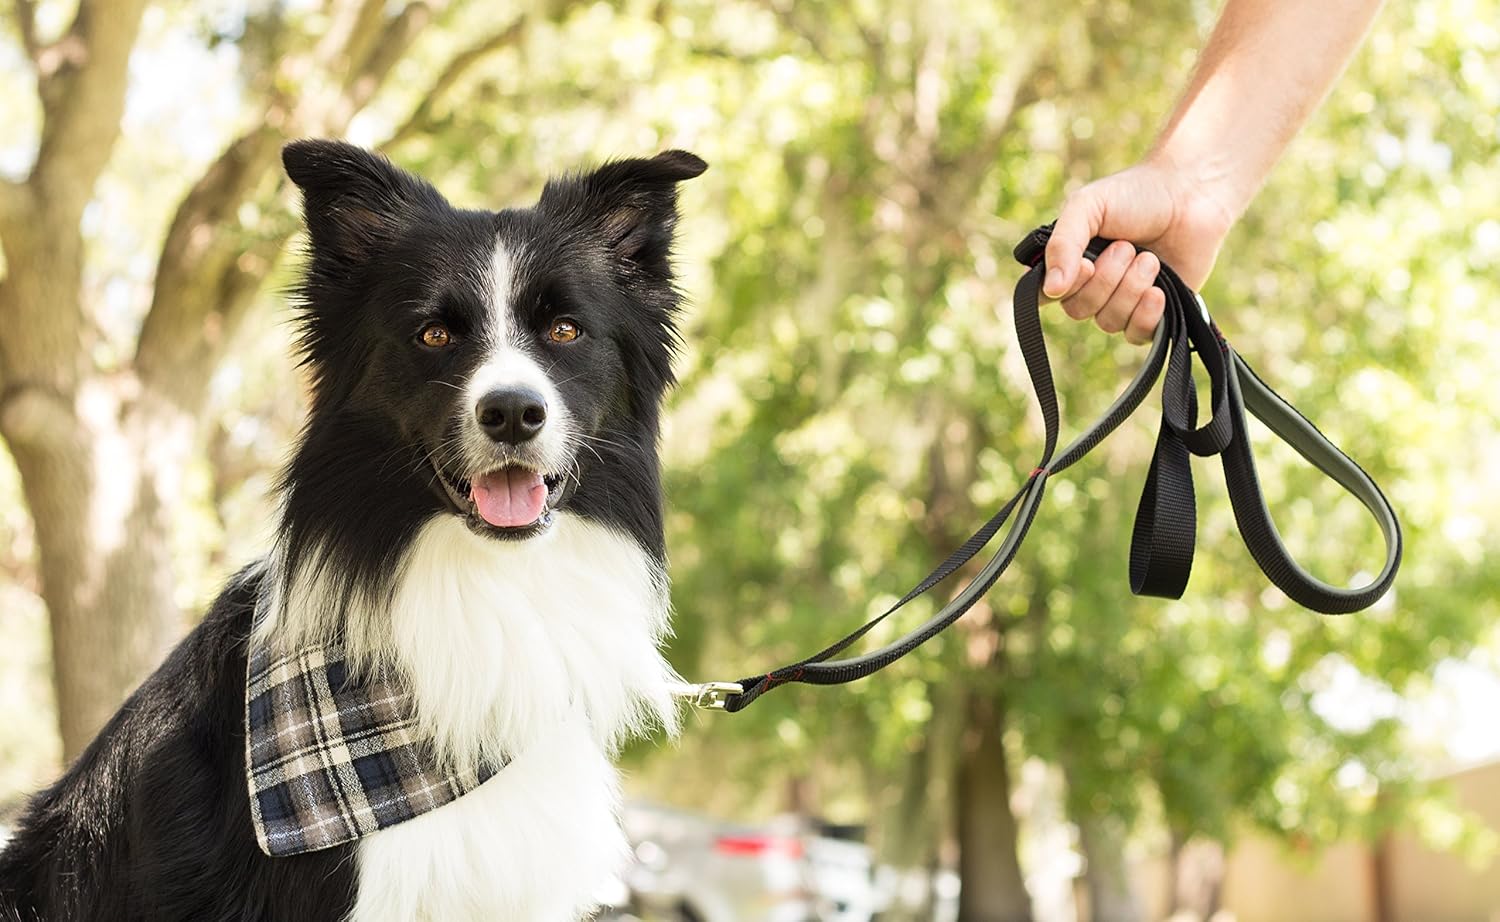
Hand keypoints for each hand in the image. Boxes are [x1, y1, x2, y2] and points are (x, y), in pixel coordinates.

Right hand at [1042, 156, 1236, 343]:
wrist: (1191, 195)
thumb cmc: (1136, 194)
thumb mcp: (1088, 206)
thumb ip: (1063, 244)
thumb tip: (1051, 289)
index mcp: (1069, 261)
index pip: (1044, 294)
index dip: (1059, 289)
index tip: (1086, 265)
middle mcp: (1091, 285)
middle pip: (1078, 310)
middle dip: (1106, 279)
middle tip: (1127, 247)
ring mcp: (1122, 302)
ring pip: (1109, 321)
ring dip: (1130, 288)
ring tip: (1150, 259)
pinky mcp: (1153, 314)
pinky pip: (1136, 335)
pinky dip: (1145, 315)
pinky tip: (1158, 292)